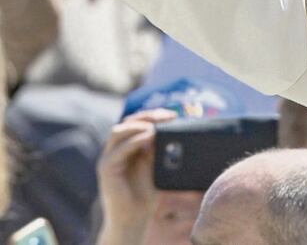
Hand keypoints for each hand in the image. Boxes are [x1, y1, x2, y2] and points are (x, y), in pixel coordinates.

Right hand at [96, 109, 175, 243]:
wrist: (132, 218)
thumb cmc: (145, 194)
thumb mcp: (156, 166)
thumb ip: (159, 149)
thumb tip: (173, 129)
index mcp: (126, 147)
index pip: (136, 122)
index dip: (154, 115)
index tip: (175, 115)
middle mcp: (114, 150)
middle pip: (127, 122)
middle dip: (149, 115)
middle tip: (169, 116)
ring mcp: (108, 158)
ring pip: (119, 131)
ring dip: (140, 125)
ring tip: (159, 126)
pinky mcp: (106, 169)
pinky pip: (119, 149)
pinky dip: (136, 140)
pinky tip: (151, 137)